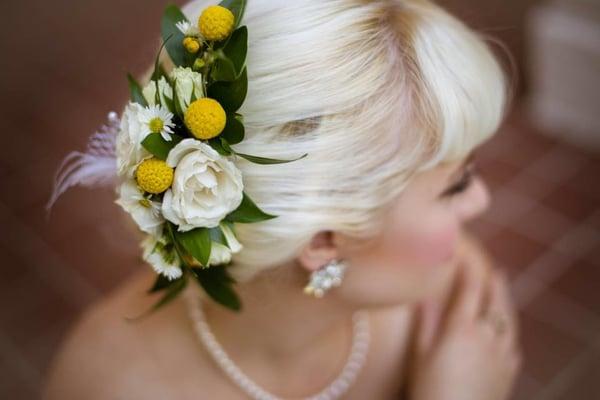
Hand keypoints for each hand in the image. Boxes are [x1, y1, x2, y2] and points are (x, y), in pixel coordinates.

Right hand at [408, 260, 521, 399]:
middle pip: (496, 302)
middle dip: (496, 284)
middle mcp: (487, 336)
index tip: (467, 259)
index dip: (470, 272)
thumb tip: (425, 296)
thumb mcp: (420, 355)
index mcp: (462, 328)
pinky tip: (506, 332)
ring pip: (509, 321)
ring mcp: (502, 354)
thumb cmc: (431, 389)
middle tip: (496, 271)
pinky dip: (510, 330)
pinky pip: (513, 343)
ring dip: (507, 303)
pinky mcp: (509, 371)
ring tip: (504, 294)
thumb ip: (425, 323)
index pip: (470, 291)